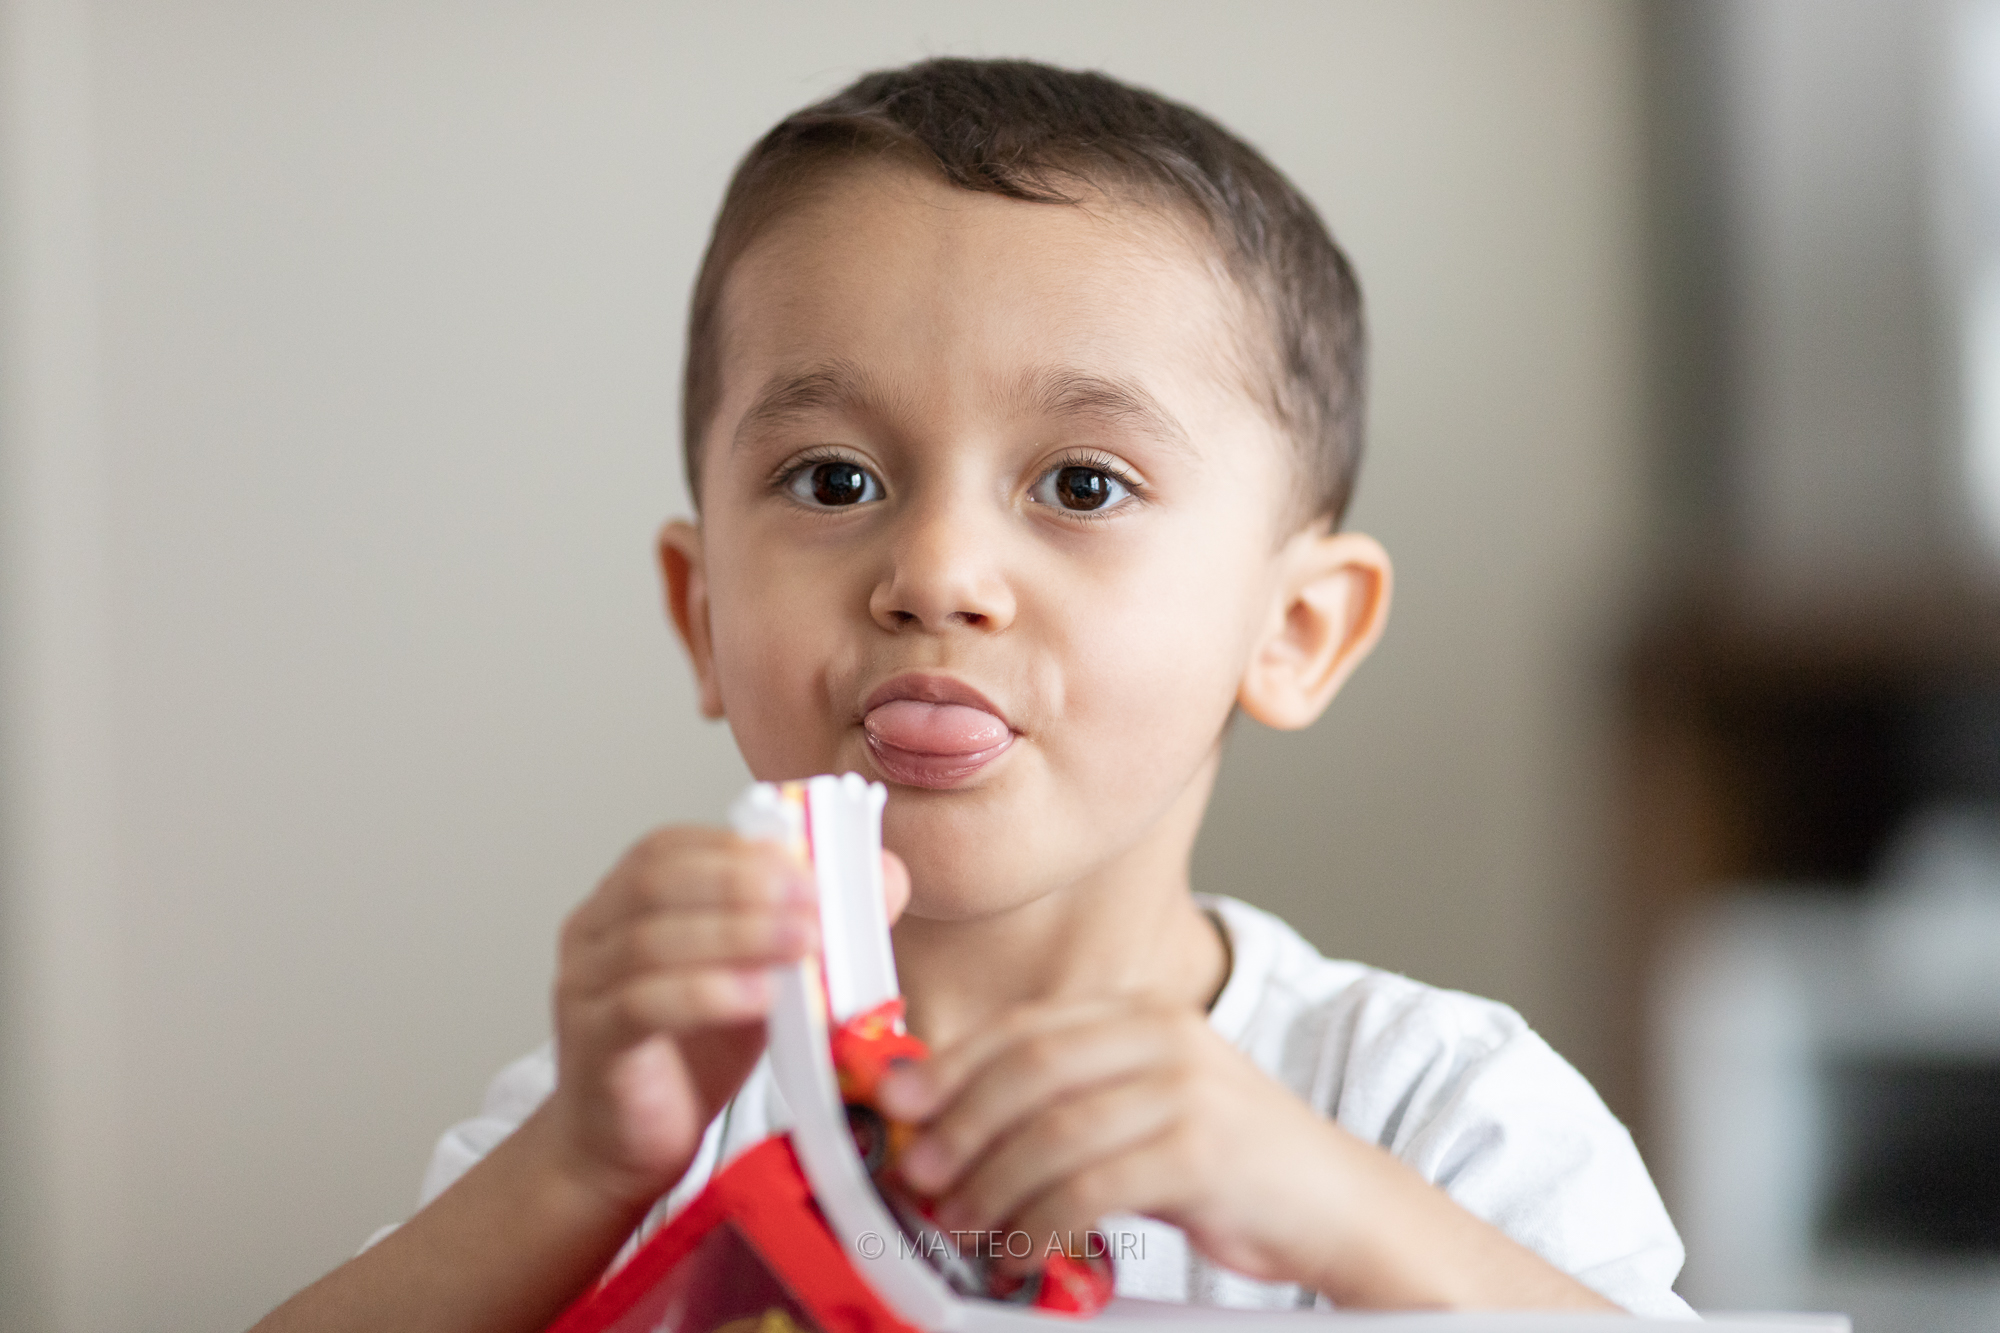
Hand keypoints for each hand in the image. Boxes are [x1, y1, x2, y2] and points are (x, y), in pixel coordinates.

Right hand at [545, 826, 909, 1214]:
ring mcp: (585, 987)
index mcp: (625, 900)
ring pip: (652, 940)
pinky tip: (759, 996)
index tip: (807, 863)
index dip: (740, 848)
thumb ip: (808, 924)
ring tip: (803, 944)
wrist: (626, 1147)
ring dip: (737, 934)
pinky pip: (642, 1005)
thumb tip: (886, 875)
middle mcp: (594, 932)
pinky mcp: (595, 1044)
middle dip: (743, 882)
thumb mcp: (760, 976)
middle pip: (657, 881)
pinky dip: (707, 993)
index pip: (671, 846)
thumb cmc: (690, 1054)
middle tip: (812, 899)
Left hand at [873, 994, 1620, 1309]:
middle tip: (913, 1168)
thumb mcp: (1140, 1112)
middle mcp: (1162, 1035)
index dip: (949, 1065)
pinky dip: (1041, 1220)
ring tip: (956, 1219)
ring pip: (1053, 1128)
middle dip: (958, 1122)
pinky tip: (1017, 1247)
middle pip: (1028, 1069)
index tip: (893, 1103)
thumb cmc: (1225, 1164)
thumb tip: (944, 1125)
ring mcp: (1187, 1088)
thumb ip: (1060, 1105)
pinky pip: (1093, 1184)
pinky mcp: (1203, 1150)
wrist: (1336, 1205)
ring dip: (990, 1180)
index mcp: (1139, 1014)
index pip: (1023, 1029)